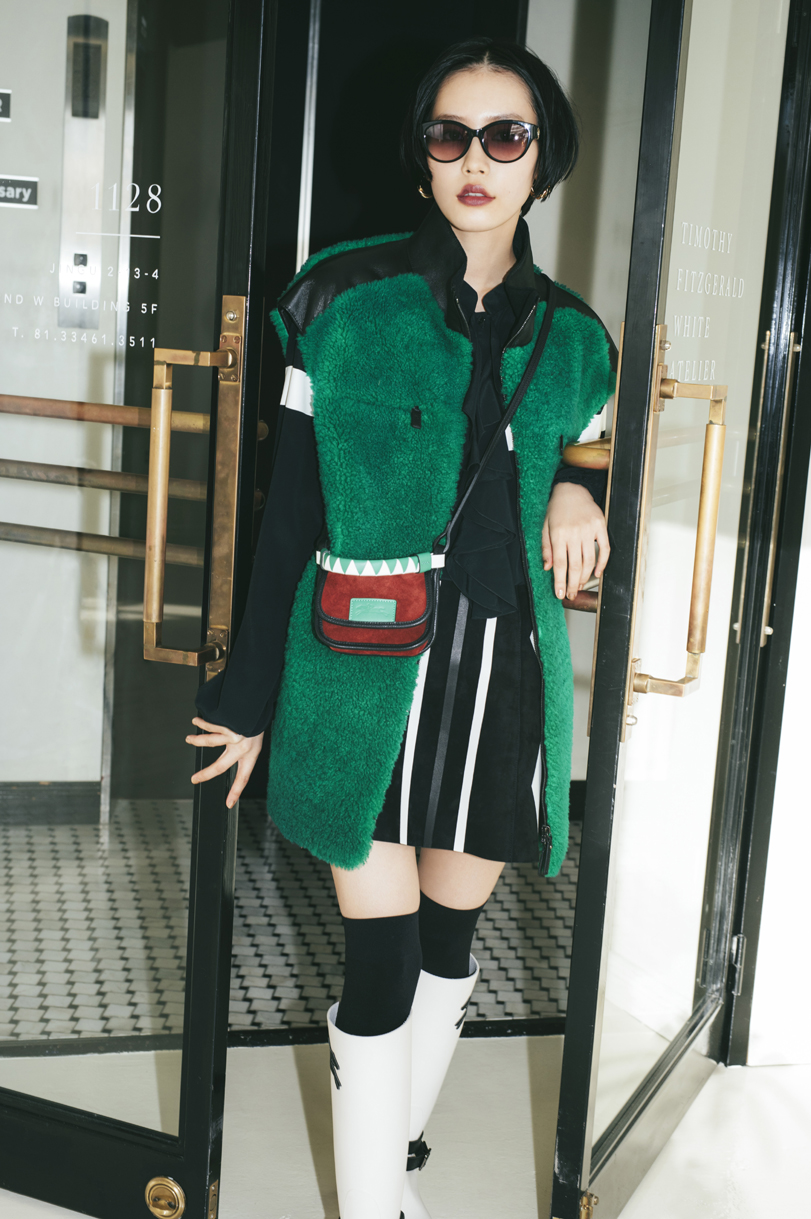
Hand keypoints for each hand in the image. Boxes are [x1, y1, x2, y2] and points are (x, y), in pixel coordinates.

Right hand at [186, 717, 263, 808]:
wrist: (262, 702)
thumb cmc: (257, 721)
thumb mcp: (255, 738)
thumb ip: (242, 749)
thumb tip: (226, 753)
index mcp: (251, 754)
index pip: (243, 778)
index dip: (236, 792)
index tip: (229, 804)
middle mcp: (242, 748)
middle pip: (221, 766)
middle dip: (205, 774)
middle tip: (194, 779)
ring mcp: (235, 736)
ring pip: (211, 742)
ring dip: (197, 741)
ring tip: (189, 739)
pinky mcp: (229, 724)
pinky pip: (212, 726)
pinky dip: (202, 723)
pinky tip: (196, 721)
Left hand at [542, 483, 609, 600]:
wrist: (572, 489)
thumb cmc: (557, 508)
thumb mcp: (545, 526)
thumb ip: (546, 548)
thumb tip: (548, 568)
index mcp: (559, 533)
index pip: (560, 564)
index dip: (560, 581)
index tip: (559, 593)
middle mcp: (574, 533)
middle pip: (575, 566)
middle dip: (572, 584)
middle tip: (570, 594)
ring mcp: (589, 530)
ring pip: (589, 561)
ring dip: (585, 577)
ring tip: (579, 586)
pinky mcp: (601, 526)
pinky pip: (605, 549)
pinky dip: (602, 563)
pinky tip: (596, 573)